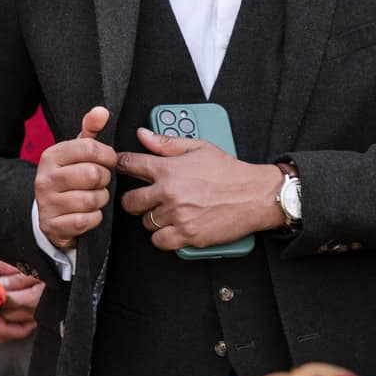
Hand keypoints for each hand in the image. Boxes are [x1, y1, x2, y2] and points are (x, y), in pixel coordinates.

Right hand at [35, 107, 117, 251]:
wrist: (46, 212)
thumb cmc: (68, 178)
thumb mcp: (76, 153)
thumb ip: (90, 130)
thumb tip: (101, 111)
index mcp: (51, 156)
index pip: (91, 148)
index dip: (108, 156)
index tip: (107, 162)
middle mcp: (45, 178)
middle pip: (93, 174)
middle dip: (104, 180)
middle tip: (100, 182)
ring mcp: (47, 203)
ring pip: (92, 199)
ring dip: (100, 200)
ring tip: (93, 197)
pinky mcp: (52, 225)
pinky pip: (86, 220)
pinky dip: (94, 218)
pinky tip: (88, 214)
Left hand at [115, 127, 284, 251]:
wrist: (256, 195)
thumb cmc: (230, 172)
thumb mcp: (199, 148)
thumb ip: (167, 143)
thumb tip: (143, 135)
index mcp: (168, 168)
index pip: (128, 164)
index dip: (120, 165)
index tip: (120, 169)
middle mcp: (168, 192)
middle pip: (130, 201)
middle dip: (136, 200)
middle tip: (149, 199)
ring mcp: (177, 215)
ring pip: (145, 222)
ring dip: (154, 219)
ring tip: (171, 212)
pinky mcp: (187, 235)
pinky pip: (159, 241)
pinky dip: (164, 237)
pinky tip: (174, 228)